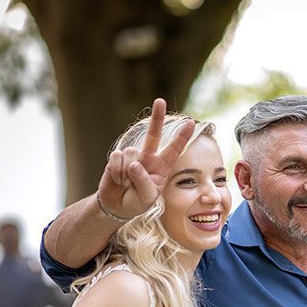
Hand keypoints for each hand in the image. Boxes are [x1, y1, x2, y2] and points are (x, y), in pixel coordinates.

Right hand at [97, 98, 196, 219]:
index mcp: (161, 167)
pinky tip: (118, 179)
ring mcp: (133, 156)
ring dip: (126, 175)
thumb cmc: (137, 202)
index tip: (190, 123)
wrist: (118, 206)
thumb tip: (134, 164)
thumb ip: (145, 183)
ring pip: (131, 155)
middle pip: (153, 135)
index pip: (174, 150)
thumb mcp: (147, 198)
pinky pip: (117, 158)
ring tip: (127, 184)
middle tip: (160, 101)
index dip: (182, 137)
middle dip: (157, 118)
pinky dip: (116, 172)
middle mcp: (148, 158)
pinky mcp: (117, 157)